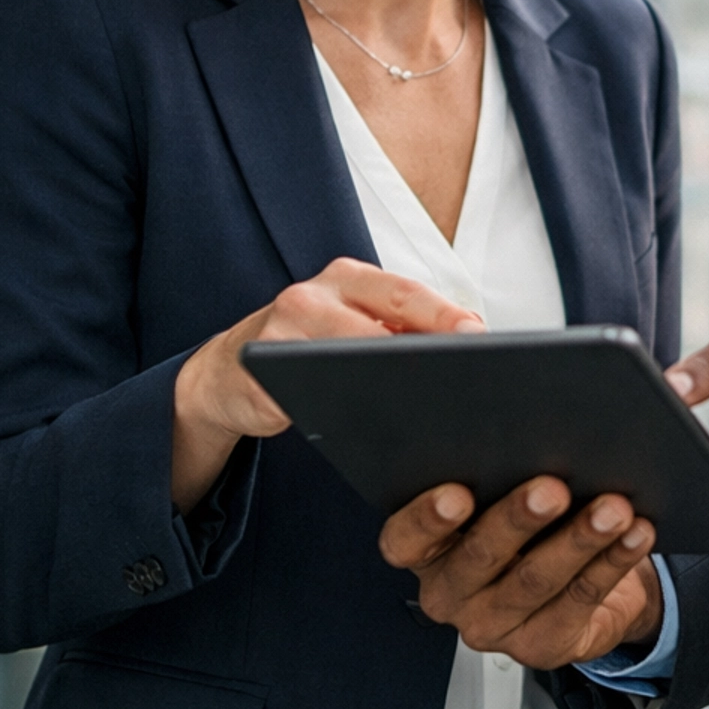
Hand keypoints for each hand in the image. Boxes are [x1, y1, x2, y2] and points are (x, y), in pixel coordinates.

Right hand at [172, 257, 484, 512]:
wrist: (229, 373)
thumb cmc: (309, 347)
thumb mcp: (351, 327)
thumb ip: (396, 330)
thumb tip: (466, 350)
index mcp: (348, 279)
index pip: (405, 291)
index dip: (443, 313)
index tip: (479, 335)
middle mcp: (313, 293)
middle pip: (378, 318)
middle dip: (422, 343)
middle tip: (463, 371)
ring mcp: (281, 328)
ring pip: (343, 352)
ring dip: (385, 380)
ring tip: (429, 405)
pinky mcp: (259, 368)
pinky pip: (304, 389)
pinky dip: (339, 408)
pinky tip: (373, 430)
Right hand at [378, 477, 662, 666]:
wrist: (579, 584)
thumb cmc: (532, 524)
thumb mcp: (504, 492)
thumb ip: (503, 465)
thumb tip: (539, 421)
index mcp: (428, 550)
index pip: (404, 541)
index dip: (426, 520)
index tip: (457, 494)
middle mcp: (450, 593)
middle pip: (478, 558)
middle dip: (518, 519)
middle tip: (552, 488)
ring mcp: (493, 626)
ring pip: (535, 581)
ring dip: (579, 540)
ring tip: (612, 508)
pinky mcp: (541, 647)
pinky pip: (579, 601)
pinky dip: (611, 562)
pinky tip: (634, 533)